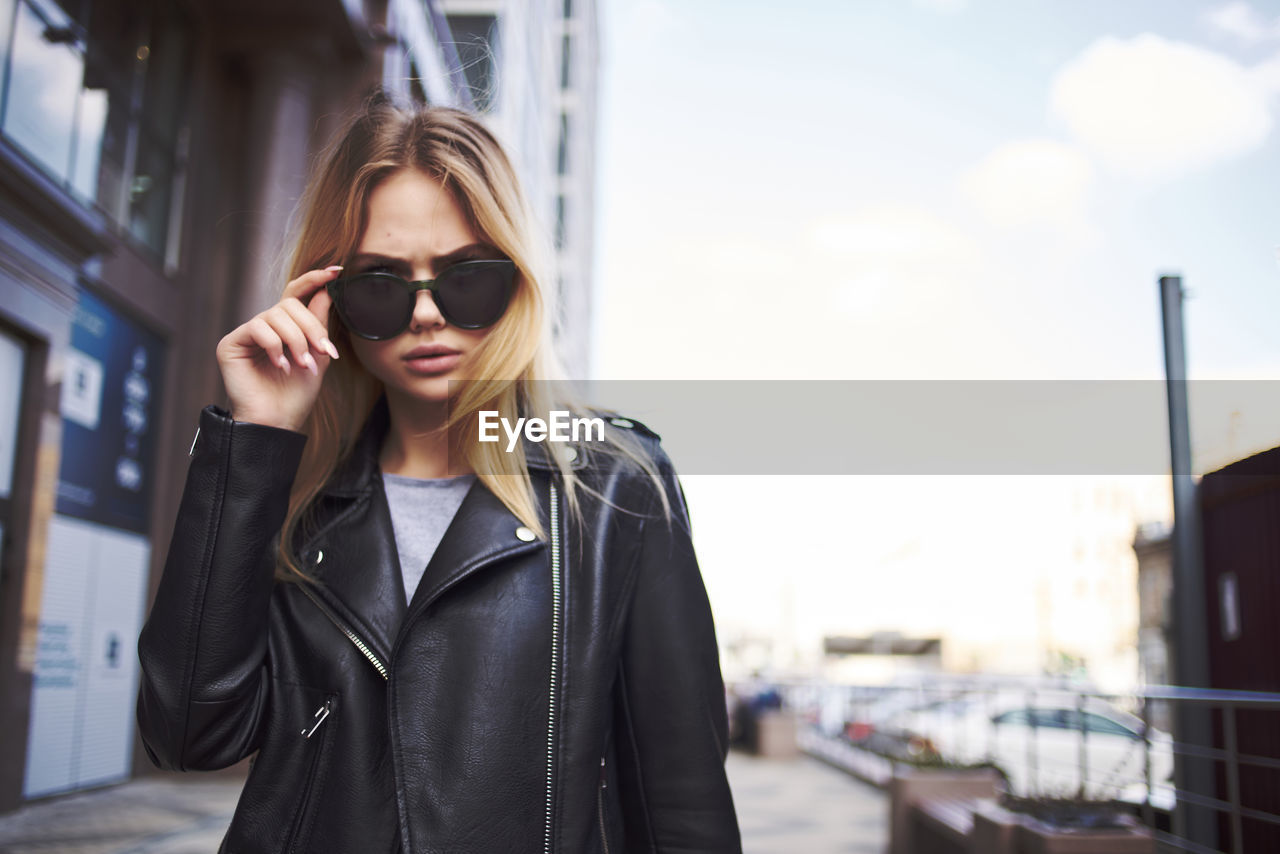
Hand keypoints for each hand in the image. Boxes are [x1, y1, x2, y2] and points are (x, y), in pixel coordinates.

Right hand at [215, 266, 343, 431]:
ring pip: (276, 316)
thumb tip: (327, 290)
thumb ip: (319, 323)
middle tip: (323, 352)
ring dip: (296, 341)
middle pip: (290, 305)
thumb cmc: (296, 394)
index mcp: (284, 328)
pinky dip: (275, 346)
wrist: (278, 422)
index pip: (296, 294)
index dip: (314, 280)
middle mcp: (264, 326)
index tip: (336, 271)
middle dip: (311, 327)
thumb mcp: (317, 355)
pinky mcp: (231, 343)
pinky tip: (282, 366)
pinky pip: (258, 328)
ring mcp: (246, 334)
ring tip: (303, 365)